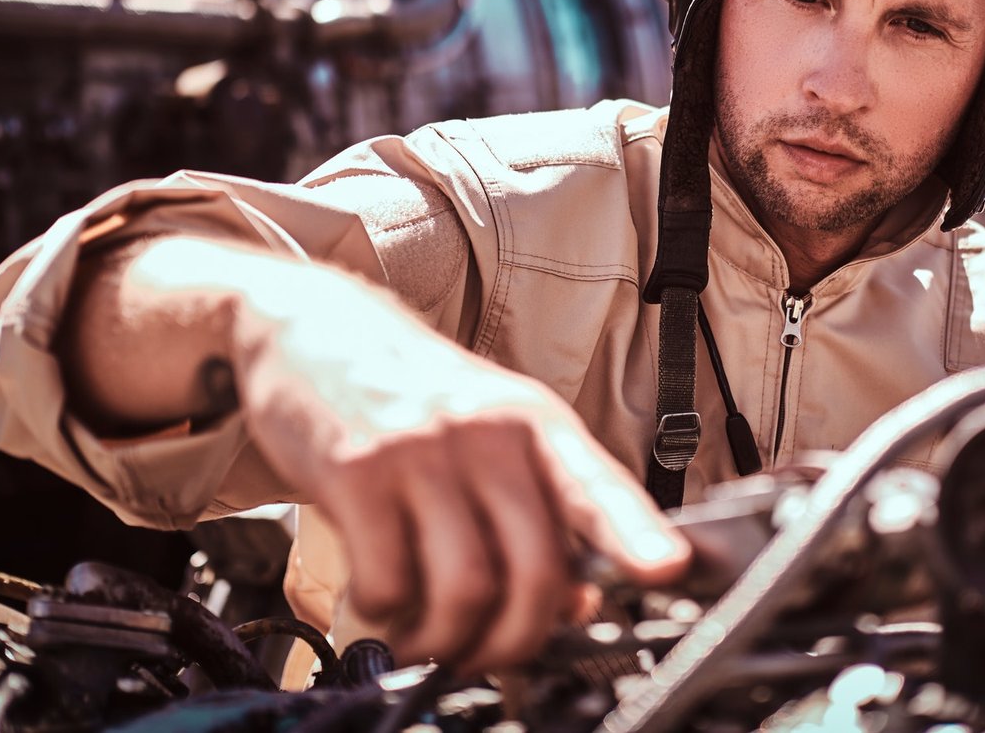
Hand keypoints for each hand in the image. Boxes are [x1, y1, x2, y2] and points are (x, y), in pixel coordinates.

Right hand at [233, 273, 690, 673]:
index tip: (667, 568)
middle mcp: (488, 433)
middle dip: (521, 639)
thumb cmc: (416, 395)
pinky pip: (389, 581)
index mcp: (536, 423)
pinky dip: (389, 615)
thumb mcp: (493, 430)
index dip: (638, 532)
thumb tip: (579, 602)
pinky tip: (384, 602)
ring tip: (433, 640)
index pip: (599, 485)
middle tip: (494, 656)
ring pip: (468, 588)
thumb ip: (538, 506)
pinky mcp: (357, 472)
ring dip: (451, 641)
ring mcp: (423, 450)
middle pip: (537, 567)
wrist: (317, 329)